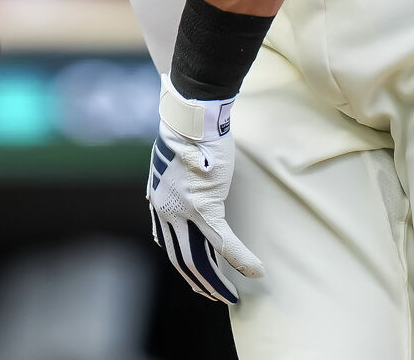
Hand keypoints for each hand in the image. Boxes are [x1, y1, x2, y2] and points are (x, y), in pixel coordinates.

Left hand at [147, 75, 260, 304]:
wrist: (191, 115)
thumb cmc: (186, 133)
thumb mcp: (170, 164)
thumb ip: (170, 186)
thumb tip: (169, 194)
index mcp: (158, 201)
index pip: (168, 244)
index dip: (183, 266)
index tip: (195, 279)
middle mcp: (166, 210)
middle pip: (182, 258)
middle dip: (199, 282)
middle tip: (216, 297)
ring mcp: (183, 210)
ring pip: (199, 258)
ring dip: (217, 281)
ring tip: (231, 297)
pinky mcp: (205, 205)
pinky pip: (223, 241)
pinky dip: (240, 259)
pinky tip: (255, 271)